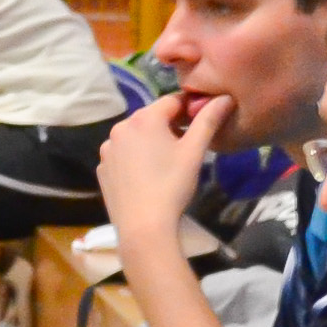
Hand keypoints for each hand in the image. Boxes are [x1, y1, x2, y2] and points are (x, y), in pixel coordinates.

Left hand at [97, 91, 231, 253]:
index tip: (200, 122)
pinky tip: (146, 177)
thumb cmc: (171, 186)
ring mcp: (107, 150)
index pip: (172, 101)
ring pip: (135, 137)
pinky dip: (135, 158)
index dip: (189, 109)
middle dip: (169, 126)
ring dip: (151, 142)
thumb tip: (224, 98)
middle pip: (151, 118)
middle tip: (185, 146)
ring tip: (166, 163)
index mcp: (143, 118)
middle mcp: (120, 128)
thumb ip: (208, 121)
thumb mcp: (194, 152)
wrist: (143, 228)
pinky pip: (123, 155)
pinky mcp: (102, 169)